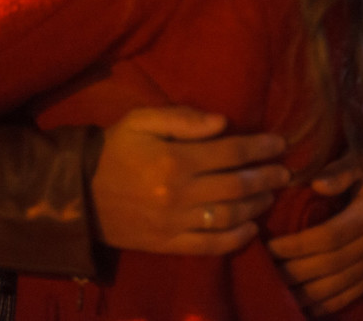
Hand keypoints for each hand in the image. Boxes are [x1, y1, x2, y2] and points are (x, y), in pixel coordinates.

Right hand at [92, 106, 290, 255]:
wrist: (77, 192)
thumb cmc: (114, 149)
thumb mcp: (141, 120)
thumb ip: (182, 118)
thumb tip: (223, 122)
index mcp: (174, 158)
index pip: (231, 152)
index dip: (260, 148)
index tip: (280, 144)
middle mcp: (179, 192)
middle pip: (237, 185)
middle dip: (267, 177)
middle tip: (285, 172)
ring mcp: (174, 222)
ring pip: (229, 216)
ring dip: (256, 205)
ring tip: (270, 195)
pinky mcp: (167, 243)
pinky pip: (209, 245)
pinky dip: (235, 239)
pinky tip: (251, 228)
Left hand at [268, 164, 362, 315]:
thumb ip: (340, 171)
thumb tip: (316, 184)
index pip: (329, 236)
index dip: (298, 245)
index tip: (270, 246)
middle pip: (330, 265)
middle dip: (295, 271)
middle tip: (266, 271)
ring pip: (339, 285)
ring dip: (306, 293)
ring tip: (278, 292)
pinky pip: (352, 294)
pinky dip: (328, 305)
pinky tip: (305, 308)